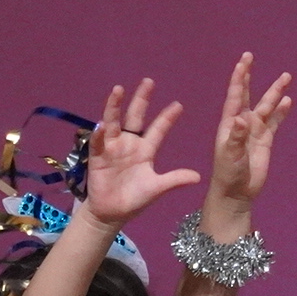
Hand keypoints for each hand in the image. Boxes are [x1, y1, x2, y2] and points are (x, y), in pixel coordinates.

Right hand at [81, 79, 200, 228]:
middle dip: (142, 99)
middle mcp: (129, 144)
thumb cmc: (134, 199)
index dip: (167, 118)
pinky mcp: (98, 156)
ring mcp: (112, 148)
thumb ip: (175, 180)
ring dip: (114, 106)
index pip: (158, 129)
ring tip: (118, 89)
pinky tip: (101, 125)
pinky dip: (99, 133)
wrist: (113, 213)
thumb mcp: (157, 188)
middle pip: (135, 116)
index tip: (178, 104)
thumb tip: (198, 176)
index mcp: (145, 150)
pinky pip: (98, 142)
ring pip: (113, 122)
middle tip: (149, 82)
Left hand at [204, 52, 294, 210]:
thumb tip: (242, 118)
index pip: (235, 95)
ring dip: (275, 92)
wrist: (236, 191)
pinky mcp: (265, 140)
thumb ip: (237, 137)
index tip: (243, 62)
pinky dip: (281, 112)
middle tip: (251, 56)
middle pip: (249, 94)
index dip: (239, 78)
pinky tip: (288, 101)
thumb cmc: (227, 173)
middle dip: (250, 76)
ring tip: (286, 77)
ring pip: (266, 106)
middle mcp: (242, 121)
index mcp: (230, 122)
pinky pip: (275, 122)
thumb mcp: (230, 154)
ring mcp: (255, 130)